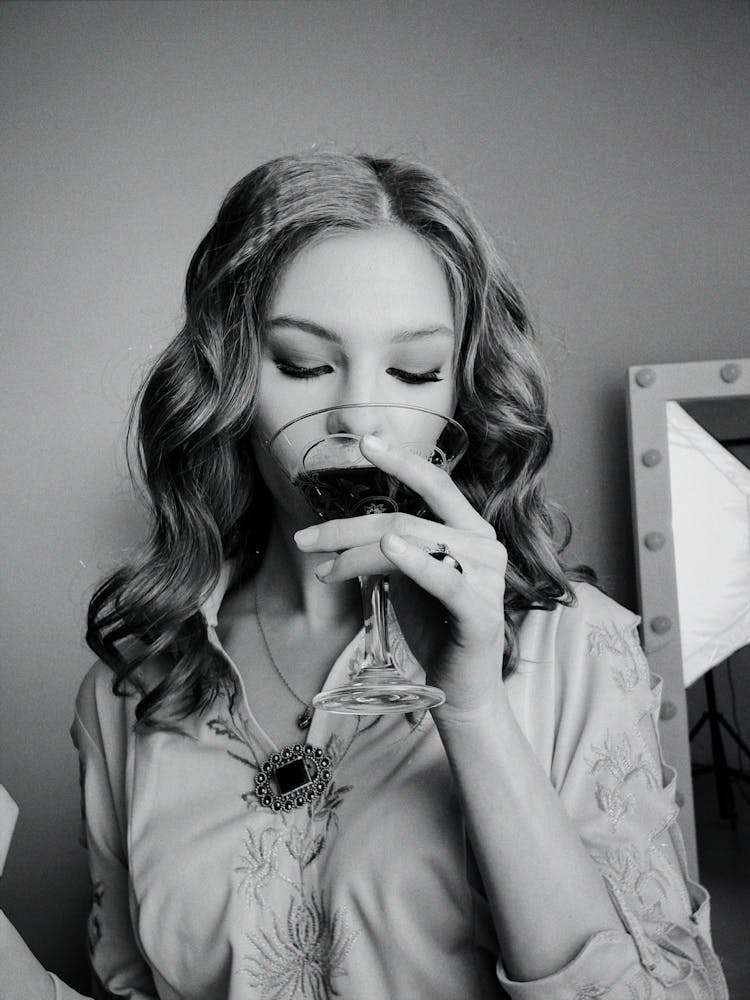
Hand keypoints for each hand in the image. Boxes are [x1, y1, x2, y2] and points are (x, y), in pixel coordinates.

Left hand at [294, 434, 507, 719]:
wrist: (461, 689)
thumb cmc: (435, 629)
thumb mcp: (409, 578)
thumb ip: (392, 548)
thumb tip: (346, 529)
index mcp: (470, 531)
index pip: (436, 485)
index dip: (400, 461)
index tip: (364, 442)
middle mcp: (484, 545)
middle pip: (406, 519)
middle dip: (347, 526)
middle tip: (305, 539)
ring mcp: (487, 578)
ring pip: (412, 544)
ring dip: (357, 554)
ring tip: (323, 567)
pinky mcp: (481, 612)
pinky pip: (444, 579)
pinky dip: (414, 561)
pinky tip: (389, 549)